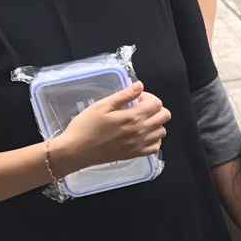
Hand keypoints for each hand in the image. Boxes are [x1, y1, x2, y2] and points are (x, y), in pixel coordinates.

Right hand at [54, 81, 168, 173]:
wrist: (76, 151)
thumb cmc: (86, 126)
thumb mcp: (102, 106)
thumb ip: (123, 96)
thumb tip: (140, 85)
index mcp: (133, 117)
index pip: (157, 104)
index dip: (148, 97)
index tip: (135, 99)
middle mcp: (141, 131)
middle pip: (164, 116)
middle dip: (154, 108)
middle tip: (138, 108)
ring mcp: (140, 144)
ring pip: (162, 131)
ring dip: (155, 123)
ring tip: (139, 121)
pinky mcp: (136, 155)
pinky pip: (156, 147)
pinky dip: (153, 139)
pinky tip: (141, 135)